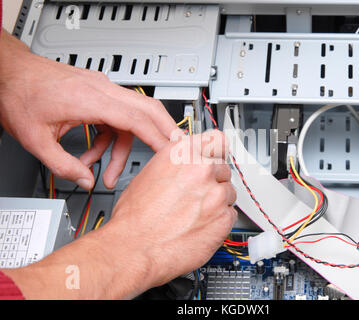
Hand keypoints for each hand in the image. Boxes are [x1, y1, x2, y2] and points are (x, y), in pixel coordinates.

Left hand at [0, 30, 177, 189]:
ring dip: (125, 146)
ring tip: (106, 170)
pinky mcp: (97, 92)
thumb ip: (63, 165)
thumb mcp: (35, 139)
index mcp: (90, 99)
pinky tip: (93, 153)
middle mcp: (101, 90)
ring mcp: (101, 89)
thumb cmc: (19, 94)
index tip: (172, 152)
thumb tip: (85, 180)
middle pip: (148, 108)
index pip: (136, 118)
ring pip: (132, 116)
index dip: (158, 137)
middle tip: (175, 151)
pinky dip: (110, 138)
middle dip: (164, 132)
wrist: (9, 71)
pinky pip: (116, 117)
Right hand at [2, 131, 236, 298]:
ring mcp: (215, 193)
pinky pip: (231, 214)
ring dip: (218, 201)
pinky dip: (220, 220)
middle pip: (223, 168)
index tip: (217, 157)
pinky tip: (201, 225)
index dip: (216, 152)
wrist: (133, 248)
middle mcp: (201, 168)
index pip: (217, 140)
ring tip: (196, 213)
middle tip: (199, 194)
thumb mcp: (149, 173)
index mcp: (182, 153)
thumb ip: (176, 164)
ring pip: (229, 192)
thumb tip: (186, 163)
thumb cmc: (134, 217)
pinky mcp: (223, 217)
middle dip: (214, 180)